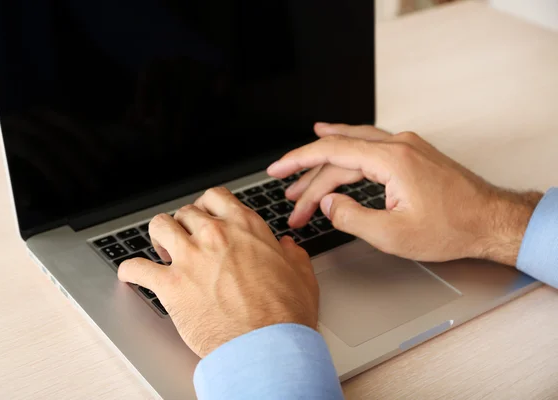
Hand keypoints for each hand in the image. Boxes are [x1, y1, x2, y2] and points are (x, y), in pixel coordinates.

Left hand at [117, 187, 318, 357]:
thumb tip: (287, 247)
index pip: (215, 197)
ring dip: (158, 237)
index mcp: (245, 228)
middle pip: (185, 212)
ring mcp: (190, 258)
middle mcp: (215, 235)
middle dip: (183, 225)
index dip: (206, 206)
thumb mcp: (301, 275)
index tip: (204, 216)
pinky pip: (137, 268)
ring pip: (158, 226)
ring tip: (162, 251)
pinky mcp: (170, 285)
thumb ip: (291, 255)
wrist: (267, 345)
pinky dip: (131, 271)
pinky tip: (132, 275)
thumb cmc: (285, 314)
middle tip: (186, 241)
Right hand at [268, 123, 541, 265]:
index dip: (298, 162)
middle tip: (291, 200)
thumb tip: (329, 203)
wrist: (491, 221)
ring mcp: (406, 146)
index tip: (277, 170)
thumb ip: (353, 217)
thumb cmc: (453, 228)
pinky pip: (369, 145)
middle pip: (339, 154)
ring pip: (353, 149)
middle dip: (310, 179)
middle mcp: (398, 145)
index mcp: (391, 160)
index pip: (331, 153)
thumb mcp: (394, 235)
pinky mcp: (411, 153)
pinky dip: (346, 149)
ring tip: (300, 180)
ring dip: (325, 166)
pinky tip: (335, 141)